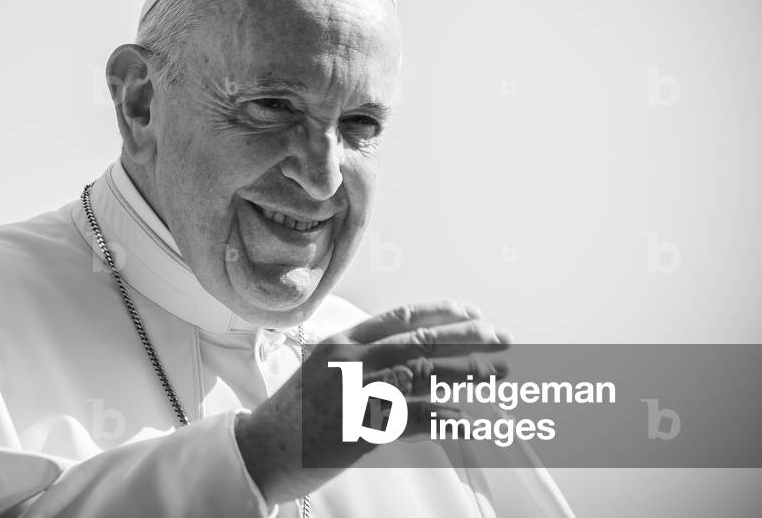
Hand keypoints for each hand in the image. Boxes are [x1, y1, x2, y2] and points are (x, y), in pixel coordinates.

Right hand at [234, 300, 511, 504]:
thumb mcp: (321, 369)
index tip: (473, 311)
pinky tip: (467, 420)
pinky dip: (444, 419)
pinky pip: (414, 420)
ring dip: (468, 373)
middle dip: (469, 337)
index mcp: (343, 341)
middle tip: (502, 338)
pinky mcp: (362, 429)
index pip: (402, 316)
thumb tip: (406, 355)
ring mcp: (357, 393)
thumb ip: (360, 357)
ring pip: (426, 375)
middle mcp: (352, 361)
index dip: (443, 312)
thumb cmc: (292, 413)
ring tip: (499, 372)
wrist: (259, 449)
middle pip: (422, 341)